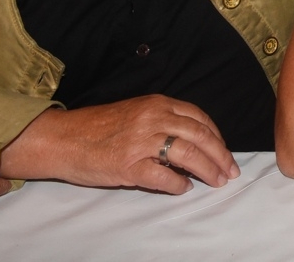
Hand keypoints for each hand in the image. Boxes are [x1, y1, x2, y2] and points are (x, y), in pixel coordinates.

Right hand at [0, 95, 239, 193]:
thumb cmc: (99, 127)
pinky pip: (163, 177)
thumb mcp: (137, 112)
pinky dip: (178, 184)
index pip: (199, 118)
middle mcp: (153, 119)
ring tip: (216, 181)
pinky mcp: (128, 166)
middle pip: (200, 136)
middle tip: (230, 171)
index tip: (225, 151)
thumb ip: (164, 122)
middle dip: (221, 155)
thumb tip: (194, 143)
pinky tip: (183, 188)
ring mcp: (141, 142)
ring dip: (208, 170)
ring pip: (188, 155)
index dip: (217, 136)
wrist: (63, 138)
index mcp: (157, 104)